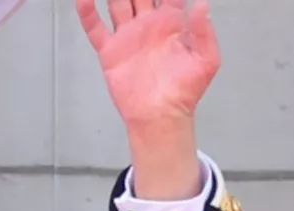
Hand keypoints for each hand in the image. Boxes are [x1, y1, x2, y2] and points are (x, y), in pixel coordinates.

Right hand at [77, 0, 220, 132]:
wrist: (162, 116)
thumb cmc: (186, 91)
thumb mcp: (205, 60)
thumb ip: (203, 31)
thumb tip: (202, 4)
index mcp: (170, 22)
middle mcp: (147, 24)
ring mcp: (127, 36)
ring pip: (116, 1)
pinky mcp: (111, 51)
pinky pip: (95, 27)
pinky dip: (87, 11)